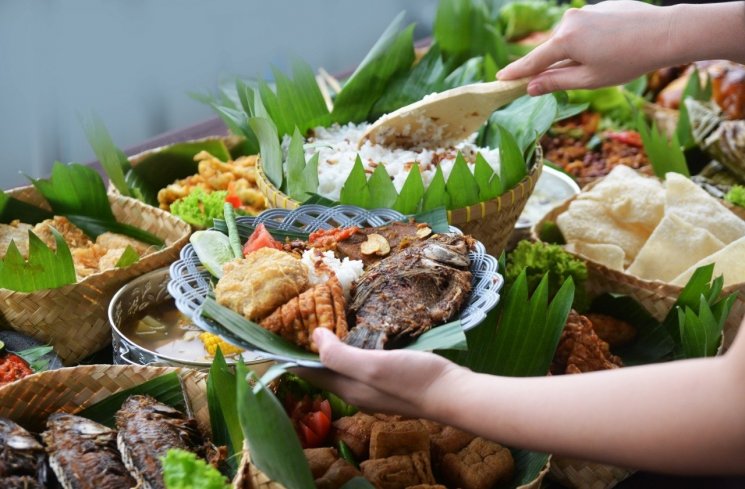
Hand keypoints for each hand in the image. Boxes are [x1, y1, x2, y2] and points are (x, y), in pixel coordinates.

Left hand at [296, 328, 466, 420]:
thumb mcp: (372, 365)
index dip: (291, 356)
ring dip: (331, 349)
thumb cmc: (411, 379)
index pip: (309, 372)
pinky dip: (353, 348)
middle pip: (324, 370)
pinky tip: (360, 335)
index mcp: (347, 386)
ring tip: (324, 324)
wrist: (451, 393)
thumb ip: (340, 355)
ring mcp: (374, 386)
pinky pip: (362, 362)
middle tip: (300, 321)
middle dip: (309, 350)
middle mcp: (356, 389)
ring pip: (344, 366)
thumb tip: (314, 336)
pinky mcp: (390, 378)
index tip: (276, 336)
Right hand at [498, 1, 674, 94]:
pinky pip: (588, 27)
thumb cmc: (627, 61)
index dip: (516, 73)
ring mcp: (585, 10)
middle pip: (554, 49)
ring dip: (580, 51)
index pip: (533, 61)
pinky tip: (616, 45)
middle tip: (583, 76)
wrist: (665, 33)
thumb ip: (555, 82)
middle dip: (560, 64)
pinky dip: (594, 39)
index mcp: (564, 41)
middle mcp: (569, 21)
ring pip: (572, 38)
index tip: (500, 79)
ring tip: (609, 59)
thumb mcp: (588, 80)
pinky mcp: (600, 6)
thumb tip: (531, 87)